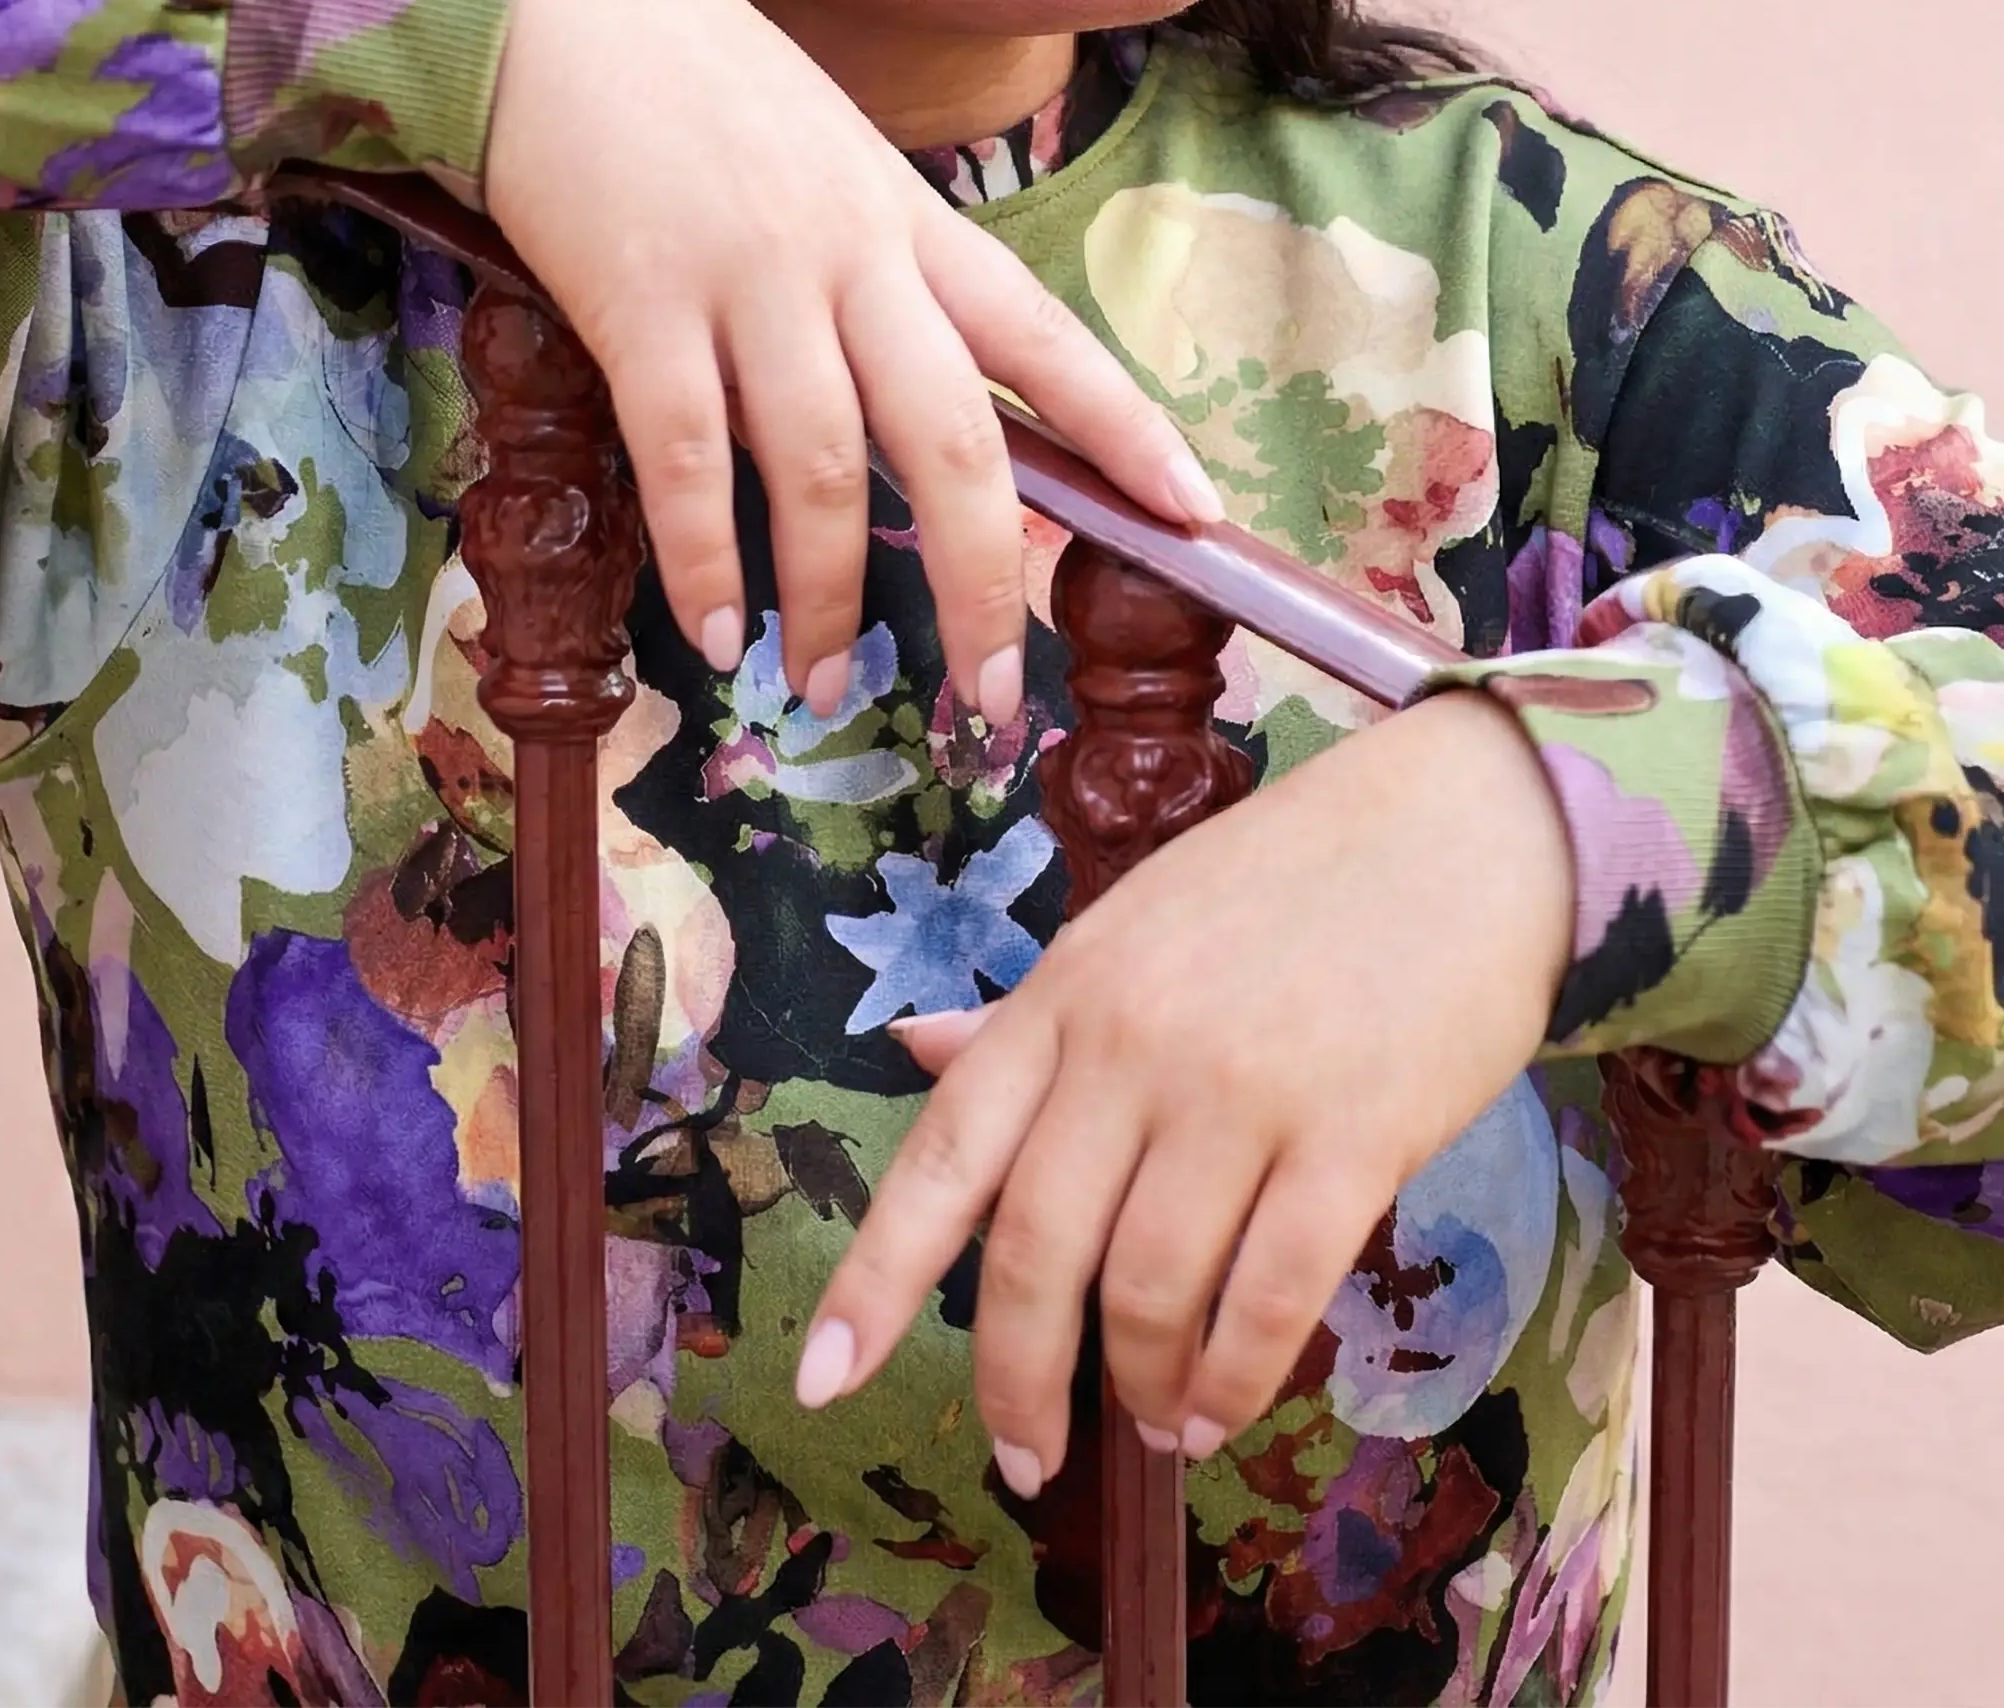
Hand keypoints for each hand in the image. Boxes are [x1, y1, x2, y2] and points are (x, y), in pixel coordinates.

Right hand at [482, 0, 1220, 714]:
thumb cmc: (681, 76)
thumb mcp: (817, 151)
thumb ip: (868, 265)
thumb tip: (900, 405)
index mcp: (906, 215)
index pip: (1046, 336)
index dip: (1129, 428)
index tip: (1198, 513)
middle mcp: (849, 253)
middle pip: (957, 440)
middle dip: (990, 581)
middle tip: (993, 696)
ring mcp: (746, 280)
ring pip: (827, 470)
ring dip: (835, 599)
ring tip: (828, 687)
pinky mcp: (636, 305)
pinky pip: (689, 461)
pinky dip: (706, 563)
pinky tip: (715, 635)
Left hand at [793, 692, 1574, 1479]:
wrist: (1464, 825)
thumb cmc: (1290, 879)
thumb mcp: (1133, 924)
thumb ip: (1033, 1014)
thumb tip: (914, 1049)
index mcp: (1065, 993)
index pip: (943, 1153)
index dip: (874, 1277)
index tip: (820, 1379)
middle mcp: (1131, 1045)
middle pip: (1035, 1252)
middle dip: (1017, 1382)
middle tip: (1025, 1458)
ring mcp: (1241, 1090)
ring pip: (1148, 1290)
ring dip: (1142, 1385)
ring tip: (1159, 1423)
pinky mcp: (1353, 1136)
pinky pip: (1270, 1297)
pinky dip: (1236, 1380)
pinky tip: (1227, 1411)